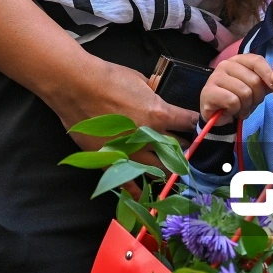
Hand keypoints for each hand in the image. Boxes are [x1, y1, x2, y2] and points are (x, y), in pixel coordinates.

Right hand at [48, 57, 196, 194]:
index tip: (196, 126)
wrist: (76, 86)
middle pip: (178, 149)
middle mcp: (150, 137)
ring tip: (171, 170)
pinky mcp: (111, 159)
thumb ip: (152, 95)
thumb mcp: (140, 80)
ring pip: (158, 168)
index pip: (189, 123)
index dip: (194, 124)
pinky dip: (138, 188)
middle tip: (185, 150)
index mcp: (160, 114)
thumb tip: (157, 98)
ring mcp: (130, 151)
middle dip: (183, 148)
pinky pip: (128, 181)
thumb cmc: (108, 77)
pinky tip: (146, 194)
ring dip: (167, 168)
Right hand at [200, 55, 272, 125]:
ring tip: (240, 108)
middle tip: (250, 103)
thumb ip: (267, 77)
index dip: (268, 75)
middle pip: (254, 80)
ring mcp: (215, 77)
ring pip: (244, 92)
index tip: (272, 88)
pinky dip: (235, 110)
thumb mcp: (256, 87)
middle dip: (257, 98)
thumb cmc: (239, 98)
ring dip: (246, 106)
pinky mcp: (208, 91)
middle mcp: (225, 64)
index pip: (257, 61)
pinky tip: (230, 110)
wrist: (219, 114)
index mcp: (238, 60)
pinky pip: (233, 101)